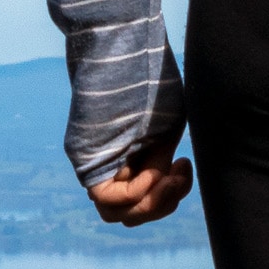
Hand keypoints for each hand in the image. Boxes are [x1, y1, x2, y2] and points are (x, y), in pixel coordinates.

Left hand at [83, 80, 191, 228]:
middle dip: (163, 205)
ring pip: (117, 213)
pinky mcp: (84, 158)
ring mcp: (96, 164)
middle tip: (179, 176)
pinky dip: (136, 194)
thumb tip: (161, 183)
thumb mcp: (167, 129)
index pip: (145, 202)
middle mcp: (112, 166)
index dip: (170, 196)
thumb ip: (161, 161)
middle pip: (130, 214)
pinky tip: (154, 173)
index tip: (184, 164)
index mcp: (133, 159)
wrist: (130, 53)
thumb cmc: (152, 82)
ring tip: (168, 178)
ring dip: (151, 204)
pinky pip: (107, 199)